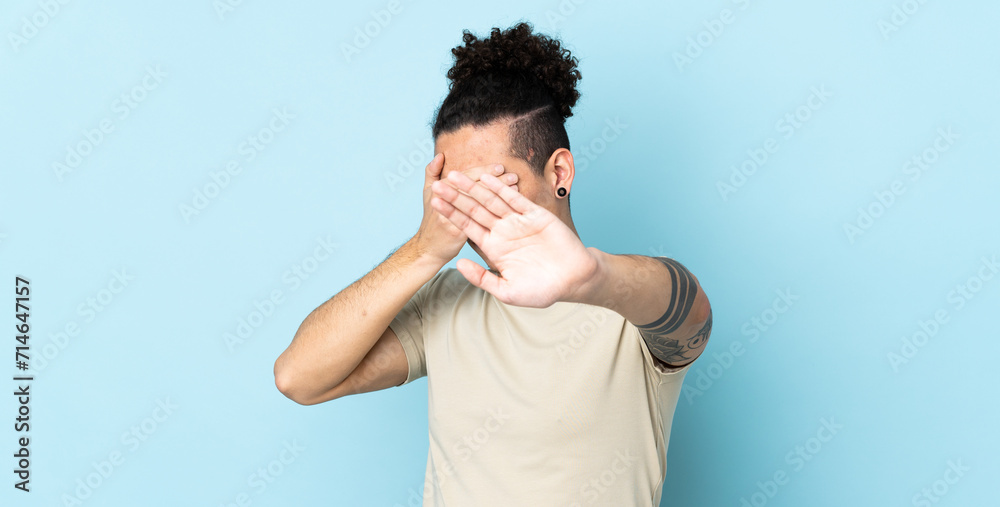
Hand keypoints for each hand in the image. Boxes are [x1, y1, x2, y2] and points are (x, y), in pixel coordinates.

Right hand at [412, 153, 519, 265]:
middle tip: (512, 176)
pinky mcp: (456, 232)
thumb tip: (440, 155)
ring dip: (497, 194)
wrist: (427, 249)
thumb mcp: (427, 194)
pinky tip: (507, 208)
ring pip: (477, 202)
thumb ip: (432, 173)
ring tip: (514, 188)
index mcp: (438, 189)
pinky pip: (478, 220)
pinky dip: (493, 213)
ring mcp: (449, 216)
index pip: (466, 177)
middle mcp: (442, 200)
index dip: (484, 171)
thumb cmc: (431, 220)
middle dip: (495, 181)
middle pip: (474, 188)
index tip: (500, 167)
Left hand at [429, 170, 598, 307]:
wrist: (573, 280)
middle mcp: (503, 232)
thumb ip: (482, 278)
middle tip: (437, 184)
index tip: (434, 203)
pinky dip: (501, 188)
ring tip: (455, 174)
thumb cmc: (542, 290)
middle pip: (474, 210)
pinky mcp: (535, 215)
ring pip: (491, 200)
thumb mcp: (507, 291)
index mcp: (493, 248)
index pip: (467, 226)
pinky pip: (515, 199)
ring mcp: (518, 222)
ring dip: (473, 187)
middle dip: (456, 197)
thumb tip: (458, 265)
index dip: (451, 214)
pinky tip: (486, 177)